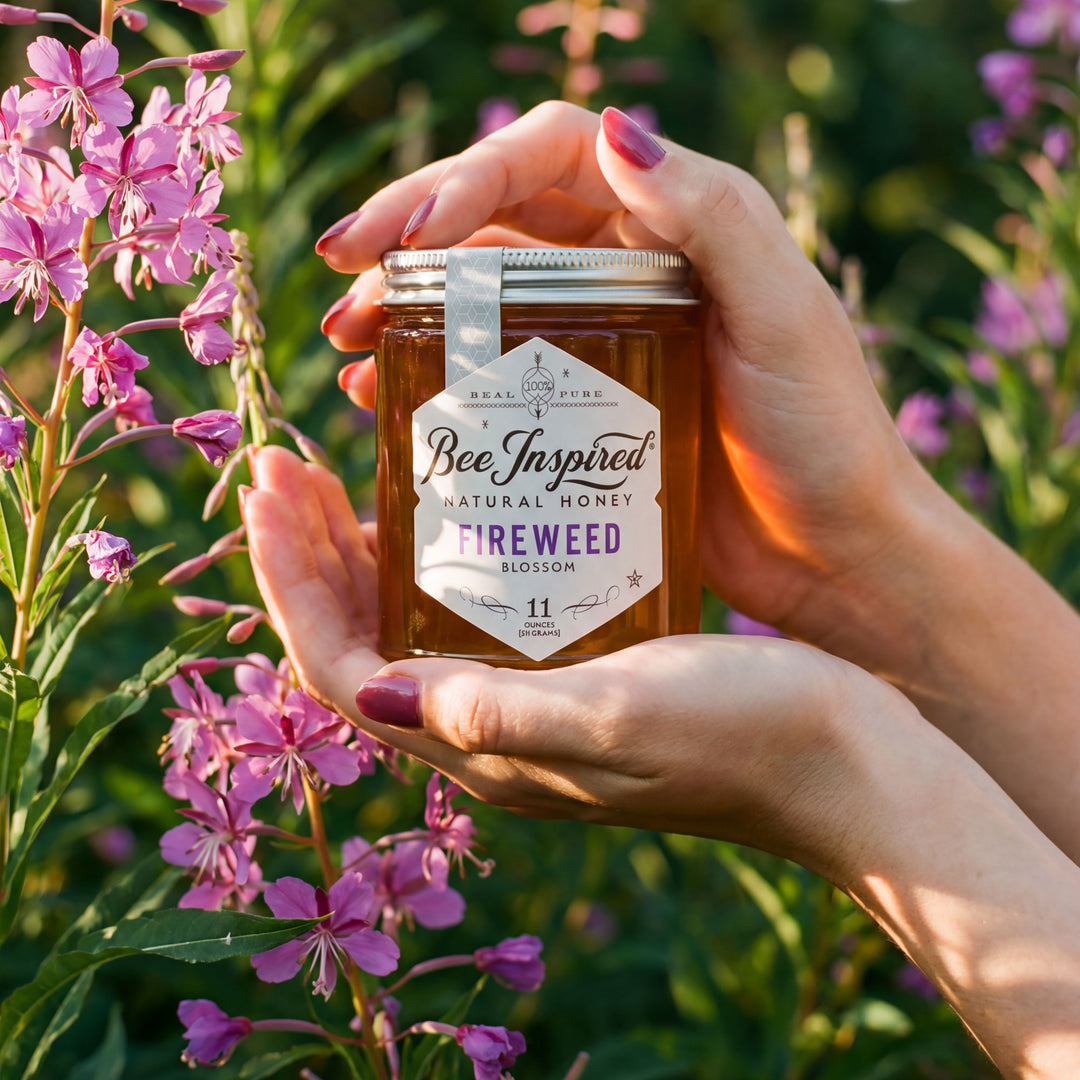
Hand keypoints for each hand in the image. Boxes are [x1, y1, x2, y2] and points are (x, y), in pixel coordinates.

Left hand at [245, 446, 895, 874]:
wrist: (847, 766)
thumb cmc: (751, 734)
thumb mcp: (623, 714)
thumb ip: (503, 712)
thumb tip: (378, 703)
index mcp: (487, 747)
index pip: (339, 668)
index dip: (290, 582)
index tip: (274, 487)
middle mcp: (491, 735)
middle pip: (357, 645)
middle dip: (307, 558)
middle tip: (286, 466)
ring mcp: (528, 709)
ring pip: (404, 630)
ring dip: (358, 557)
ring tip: (341, 476)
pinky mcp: (572, 680)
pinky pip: (466, 620)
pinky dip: (432, 564)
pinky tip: (451, 508)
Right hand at [316, 101, 931, 641]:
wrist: (838, 553)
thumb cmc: (826, 438)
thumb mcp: (782, 319)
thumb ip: (712, 219)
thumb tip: (617, 125)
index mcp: (678, 220)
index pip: (547, 160)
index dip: (462, 179)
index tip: (399, 236)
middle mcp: (632, 264)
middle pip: (496, 221)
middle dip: (408, 240)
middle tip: (341, 282)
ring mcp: (604, 337)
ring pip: (483, 293)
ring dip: (410, 306)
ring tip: (347, 343)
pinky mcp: (587, 407)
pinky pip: (496, 369)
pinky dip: (438, 372)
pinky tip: (386, 397)